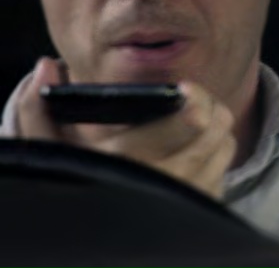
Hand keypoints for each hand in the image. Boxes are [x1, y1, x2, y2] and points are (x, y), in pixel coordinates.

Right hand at [14, 58, 236, 199]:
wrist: (90, 227)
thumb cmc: (72, 176)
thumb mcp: (46, 148)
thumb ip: (38, 109)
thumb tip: (48, 68)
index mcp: (130, 160)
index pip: (192, 119)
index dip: (195, 98)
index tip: (184, 88)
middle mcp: (166, 181)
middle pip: (217, 126)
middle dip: (207, 106)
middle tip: (189, 98)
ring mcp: (188, 196)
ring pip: (224, 145)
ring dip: (213, 128)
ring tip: (191, 119)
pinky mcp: (201, 205)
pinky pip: (224, 169)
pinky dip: (214, 153)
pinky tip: (193, 147)